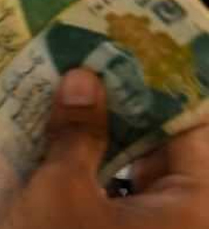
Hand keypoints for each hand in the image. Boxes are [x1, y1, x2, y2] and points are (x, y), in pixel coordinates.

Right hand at [0, 68, 208, 228]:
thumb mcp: (60, 194)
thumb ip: (75, 132)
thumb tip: (82, 78)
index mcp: (197, 208)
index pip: (192, 125)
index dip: (161, 81)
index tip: (131, 44)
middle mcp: (189, 218)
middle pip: (166, 144)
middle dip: (124, 103)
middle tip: (90, 61)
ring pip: (139, 167)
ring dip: (105, 133)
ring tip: (71, 92)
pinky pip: (121, 192)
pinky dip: (95, 165)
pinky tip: (63, 138)